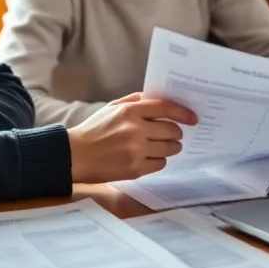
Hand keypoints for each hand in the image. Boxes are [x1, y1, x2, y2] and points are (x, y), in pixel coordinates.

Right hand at [70, 93, 197, 183]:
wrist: (75, 156)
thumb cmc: (94, 130)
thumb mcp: (112, 108)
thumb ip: (135, 100)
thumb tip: (159, 98)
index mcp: (129, 111)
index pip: (165, 108)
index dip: (183, 113)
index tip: (193, 118)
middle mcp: (135, 130)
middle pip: (171, 130)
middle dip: (177, 132)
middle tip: (176, 134)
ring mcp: (136, 151)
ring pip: (169, 148)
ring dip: (173, 146)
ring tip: (169, 146)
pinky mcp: (135, 169)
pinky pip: (160, 163)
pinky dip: (160, 160)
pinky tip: (152, 157)